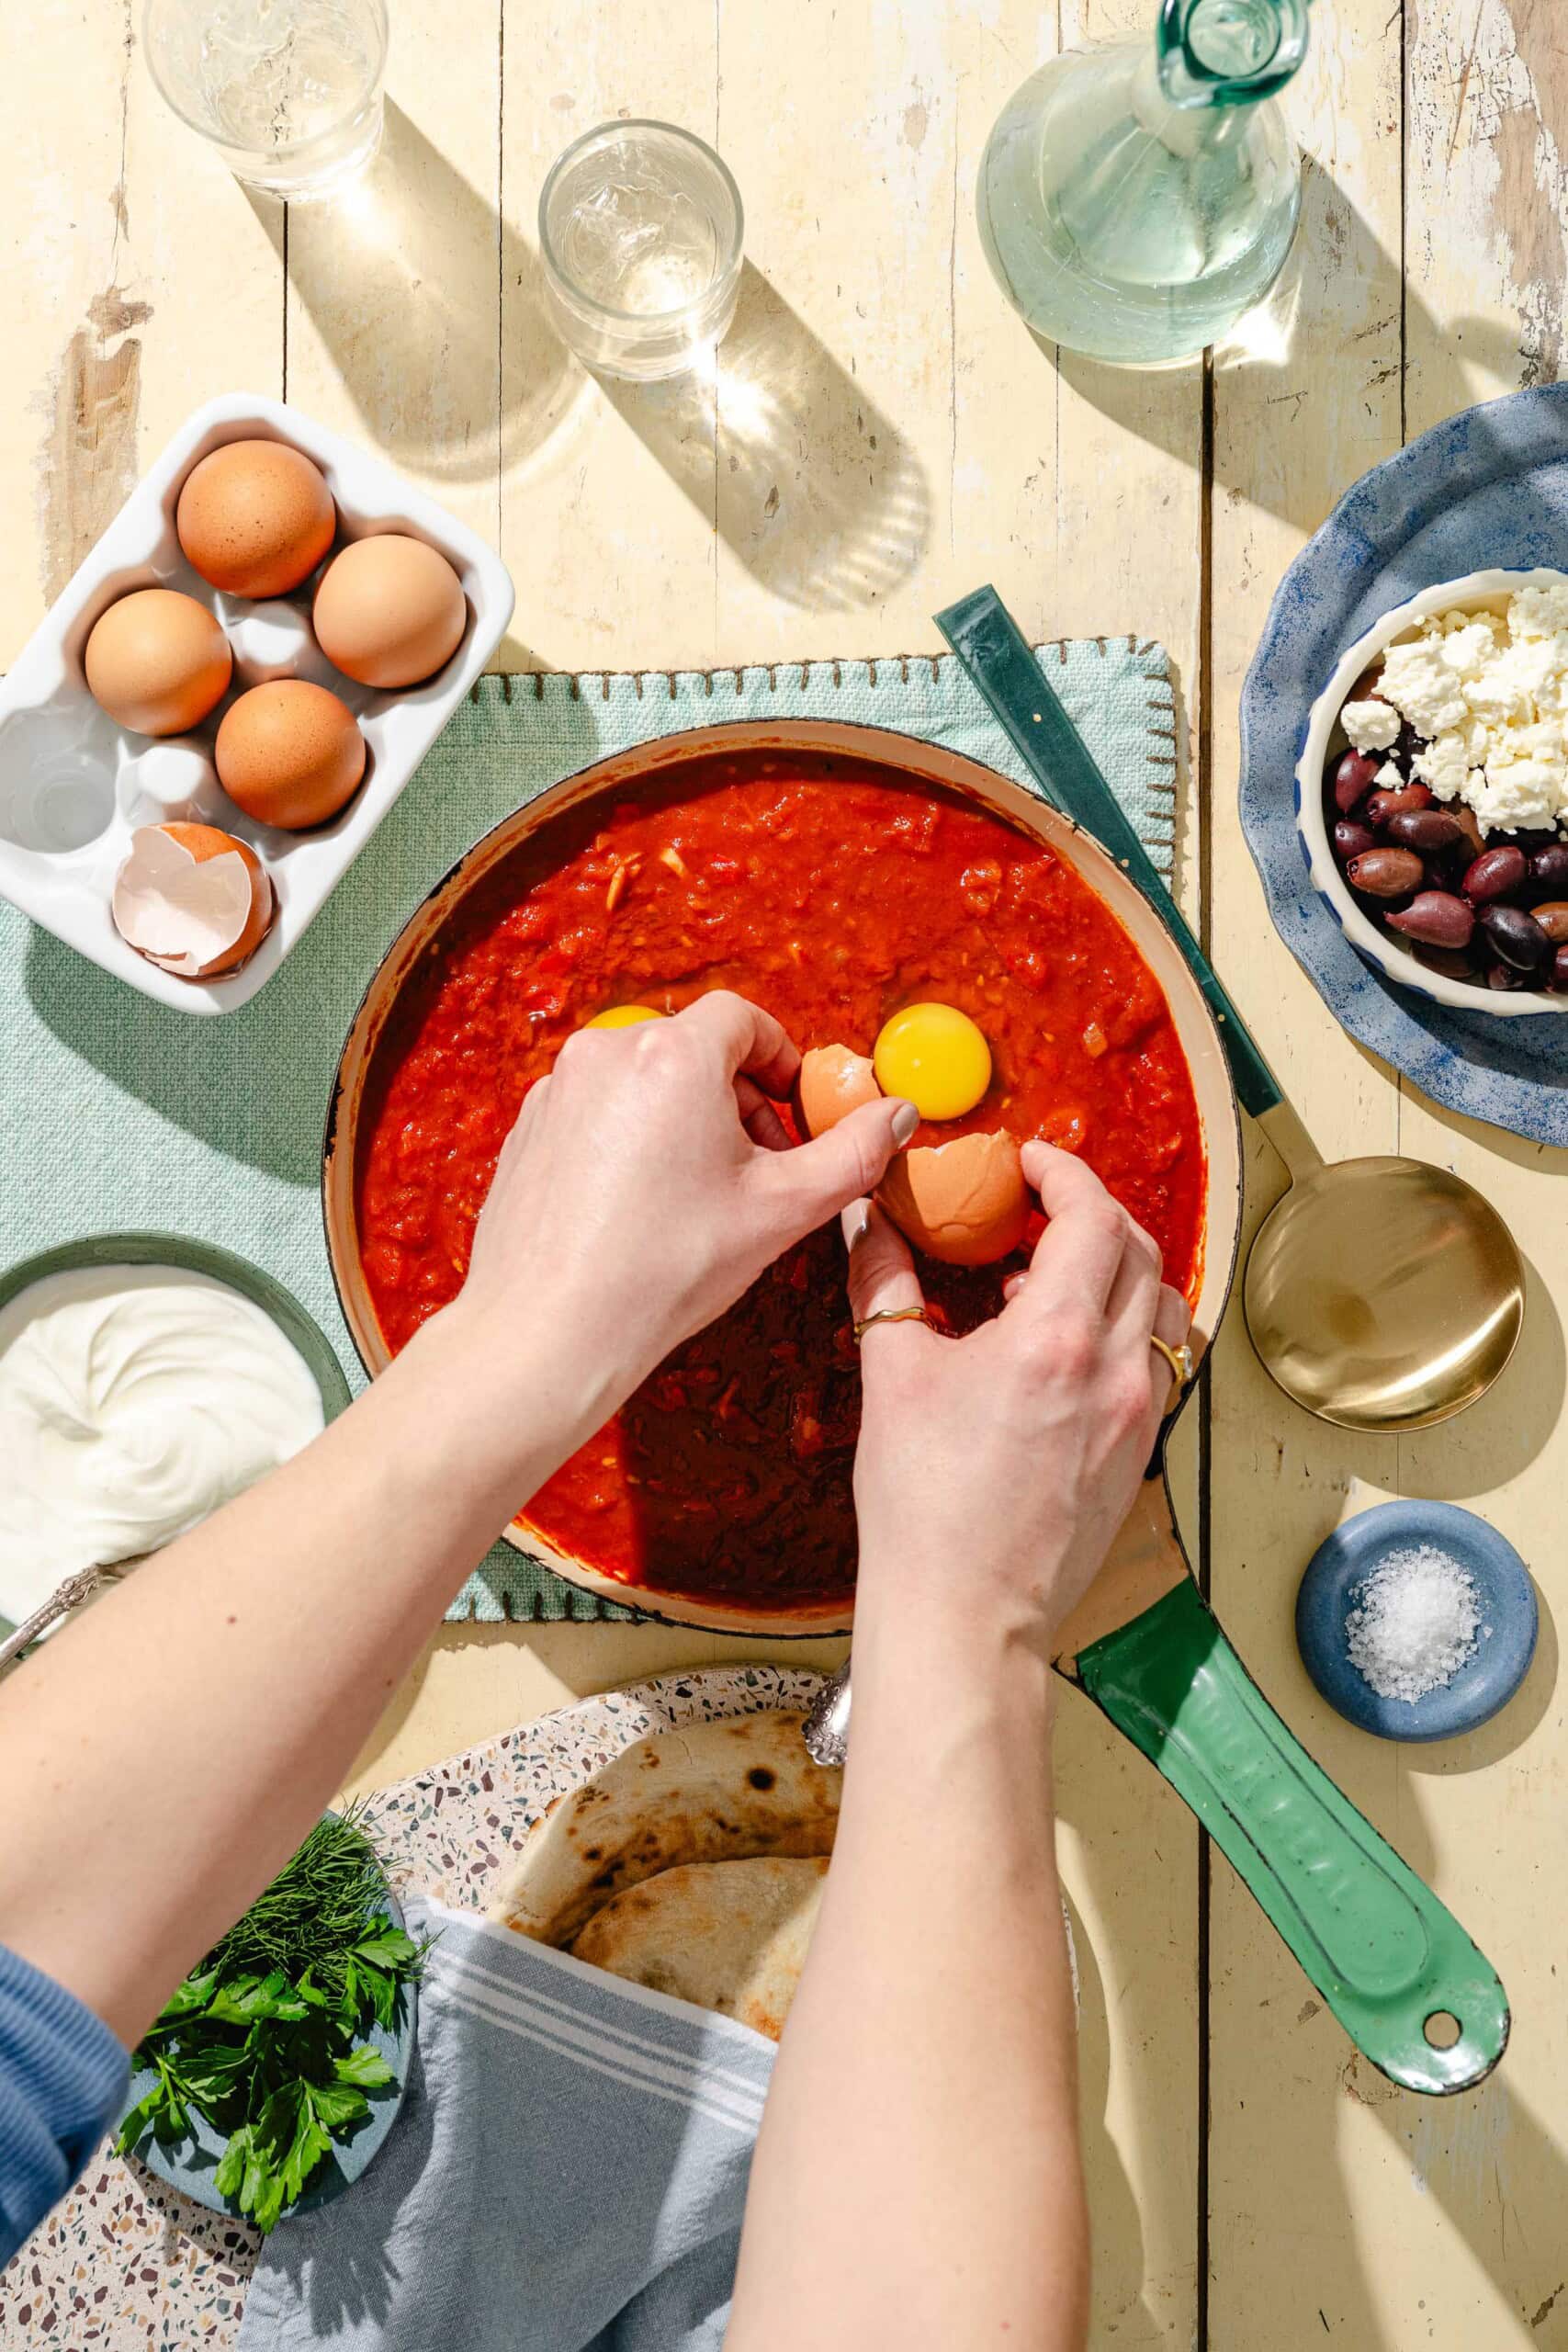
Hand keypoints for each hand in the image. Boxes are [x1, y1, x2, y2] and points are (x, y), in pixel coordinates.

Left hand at [449, 991, 917, 1438]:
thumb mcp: (783, 1210)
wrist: (547, 1330)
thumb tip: (898, 1115)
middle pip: (692, 1048)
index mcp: (673, 1055)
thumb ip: (854, 1154)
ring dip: (685, 1116)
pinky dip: (631, 1137)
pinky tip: (644, 1207)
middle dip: (737, 1096)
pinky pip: (598, 1110)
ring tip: (702, 1192)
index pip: (743, 1018)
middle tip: (760, 1165)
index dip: (781, 1059)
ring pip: (642, 1079)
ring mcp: (558, 1089)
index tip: (795, 1110)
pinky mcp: (529, 1127)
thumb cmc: (666, 1268)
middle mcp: (608, 1052)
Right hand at [845, 1142, 1190, 1645]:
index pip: (1093, 1217)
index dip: (1065, 1173)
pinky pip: (1156, 1365)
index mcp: (1057, 1338)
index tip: (1031, 1161)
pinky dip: (1125, 1331)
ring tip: (1055, 1276)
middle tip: (1040, 1205)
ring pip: (1162, 1309)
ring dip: (1120, 1272)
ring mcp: (1137, 1417)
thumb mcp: (891, 1377)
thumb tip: (869, 1224)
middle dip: (1094, 1213)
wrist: (964, 1615)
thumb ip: (884, 1284)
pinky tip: (1065, 1348)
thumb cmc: (923, 1507)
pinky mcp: (1138, 1456)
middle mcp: (1116, 1371)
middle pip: (1140, 1252)